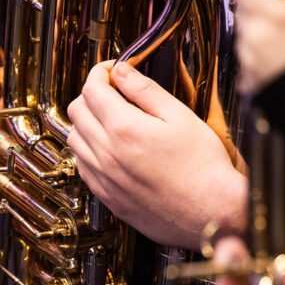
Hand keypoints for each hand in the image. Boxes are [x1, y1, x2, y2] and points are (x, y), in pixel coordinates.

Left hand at [67, 62, 246, 248]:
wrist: (209, 212)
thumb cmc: (202, 168)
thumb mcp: (180, 116)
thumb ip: (146, 91)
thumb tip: (122, 72)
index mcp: (123, 129)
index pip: (91, 89)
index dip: (99, 73)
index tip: (111, 71)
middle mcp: (106, 154)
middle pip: (76, 112)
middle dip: (90, 95)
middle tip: (112, 92)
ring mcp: (103, 178)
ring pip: (74, 139)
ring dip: (86, 123)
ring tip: (111, 120)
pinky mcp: (106, 196)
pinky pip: (82, 166)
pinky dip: (88, 150)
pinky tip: (109, 148)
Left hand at [232, 0, 284, 93]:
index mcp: (279, 16)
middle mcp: (258, 35)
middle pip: (242, 13)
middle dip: (254, 15)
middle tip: (275, 24)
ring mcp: (249, 56)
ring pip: (242, 35)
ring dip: (253, 37)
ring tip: (277, 46)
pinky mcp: (245, 74)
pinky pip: (243, 57)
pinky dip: (253, 56)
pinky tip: (273, 61)